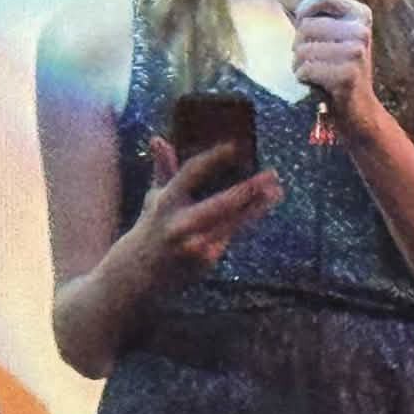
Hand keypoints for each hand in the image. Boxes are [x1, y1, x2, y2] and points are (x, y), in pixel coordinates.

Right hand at [131, 135, 281, 287]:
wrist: (137, 274)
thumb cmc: (151, 228)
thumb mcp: (154, 198)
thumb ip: (162, 169)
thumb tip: (158, 139)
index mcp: (167, 201)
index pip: (191, 173)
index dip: (214, 158)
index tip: (235, 145)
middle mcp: (180, 222)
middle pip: (220, 203)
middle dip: (248, 190)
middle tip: (272, 176)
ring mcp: (194, 244)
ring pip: (233, 224)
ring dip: (257, 208)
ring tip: (277, 192)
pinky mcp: (204, 262)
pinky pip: (231, 239)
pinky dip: (246, 224)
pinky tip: (262, 209)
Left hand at [279, 0, 376, 126]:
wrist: (357, 108)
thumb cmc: (336, 68)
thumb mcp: (321, 35)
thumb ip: (302, 13)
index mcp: (358, 13)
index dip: (304, 8)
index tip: (304, 24)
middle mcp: (361, 29)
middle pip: (306, 25)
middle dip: (299, 46)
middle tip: (313, 60)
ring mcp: (357, 52)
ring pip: (303, 49)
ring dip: (299, 64)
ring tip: (314, 72)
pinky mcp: (348, 74)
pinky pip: (306, 69)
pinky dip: (303, 78)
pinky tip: (316, 83)